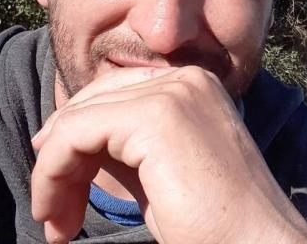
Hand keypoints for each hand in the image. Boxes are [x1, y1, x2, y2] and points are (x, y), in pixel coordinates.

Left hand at [31, 66, 306, 243]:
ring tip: (56, 222)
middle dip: (60, 159)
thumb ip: (127, 145)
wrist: (254, 243)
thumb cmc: (215, 222)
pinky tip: (59, 215)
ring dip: (53, 173)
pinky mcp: (156, 116)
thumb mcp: (162, 170)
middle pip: (92, 102)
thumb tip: (73, 140)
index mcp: (194, 85)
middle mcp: (186, 78)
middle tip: (54, 214)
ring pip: (77, 119)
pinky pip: (75, 133)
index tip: (62, 192)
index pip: (113, 94)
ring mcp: (174, 92)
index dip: (75, 139)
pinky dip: (52, 174)